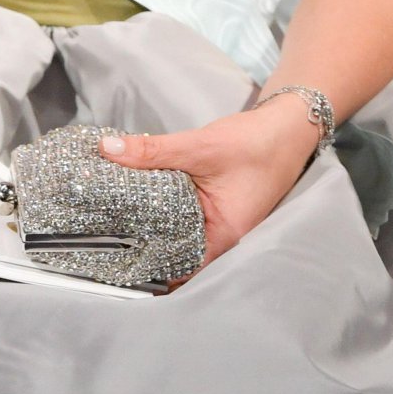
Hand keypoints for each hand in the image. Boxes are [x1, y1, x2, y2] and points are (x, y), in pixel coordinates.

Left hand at [100, 93, 319, 279]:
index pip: (180, 267)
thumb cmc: (255, 143)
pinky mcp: (217, 206)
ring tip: (115, 218)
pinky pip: (186, 215)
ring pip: (179, 231)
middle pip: (176, 250)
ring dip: (153, 223)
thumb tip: (109, 149)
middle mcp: (223, 237)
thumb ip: (154, 151)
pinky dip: (167, 208)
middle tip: (105, 236)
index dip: (149, 266)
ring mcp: (220, 222)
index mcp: (224, 236)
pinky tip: (144, 197)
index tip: (115, 259)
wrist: (287, 126)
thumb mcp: (200, 145)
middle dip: (145, 244)